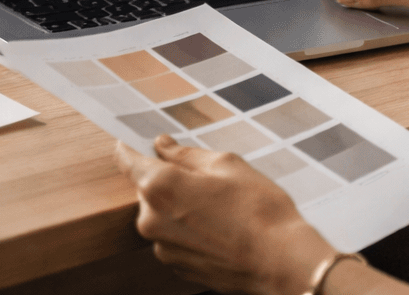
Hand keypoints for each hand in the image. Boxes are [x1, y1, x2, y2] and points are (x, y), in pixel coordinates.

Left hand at [115, 135, 333, 294]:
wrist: (280, 262)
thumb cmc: (258, 210)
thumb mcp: (227, 165)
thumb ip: (186, 154)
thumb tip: (162, 145)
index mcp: (160, 187)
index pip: (128, 161)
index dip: (129, 148)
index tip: (130, 142)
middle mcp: (151, 220)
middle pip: (149, 189)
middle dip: (170, 181)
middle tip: (208, 180)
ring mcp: (162, 248)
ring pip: (163, 215)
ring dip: (181, 207)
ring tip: (221, 209)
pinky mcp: (176, 267)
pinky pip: (175, 238)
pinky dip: (190, 231)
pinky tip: (220, 229)